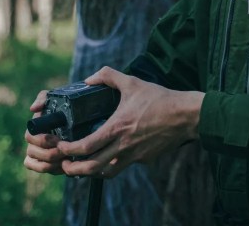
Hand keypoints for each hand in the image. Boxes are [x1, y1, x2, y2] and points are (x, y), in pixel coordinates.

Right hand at [23, 90, 67, 173]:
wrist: (81, 119)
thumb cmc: (65, 108)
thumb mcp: (56, 98)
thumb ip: (43, 98)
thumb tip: (33, 109)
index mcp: (35, 129)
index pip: (30, 136)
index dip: (42, 140)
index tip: (57, 139)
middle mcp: (34, 143)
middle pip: (33, 152)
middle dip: (49, 153)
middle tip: (65, 150)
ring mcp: (39, 155)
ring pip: (38, 164)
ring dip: (52, 163)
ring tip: (66, 158)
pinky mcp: (46, 164)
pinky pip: (42, 169)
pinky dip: (51, 169)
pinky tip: (63, 166)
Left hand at [57, 67, 203, 178]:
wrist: (186, 116)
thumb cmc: (160, 99)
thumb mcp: (132, 82)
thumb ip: (108, 76)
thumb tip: (89, 78)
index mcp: (117, 128)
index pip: (86, 146)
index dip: (68, 149)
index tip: (61, 146)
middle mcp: (123, 146)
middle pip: (91, 168)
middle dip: (73, 169)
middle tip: (65, 164)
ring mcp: (134, 156)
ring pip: (107, 173)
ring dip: (92, 172)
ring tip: (83, 165)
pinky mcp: (144, 159)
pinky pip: (124, 166)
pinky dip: (112, 164)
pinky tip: (111, 156)